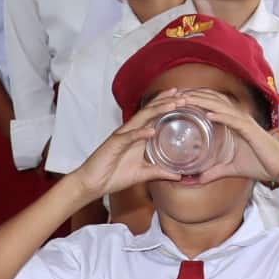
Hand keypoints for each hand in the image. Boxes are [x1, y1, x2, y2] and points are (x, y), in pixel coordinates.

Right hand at [71, 101, 185, 198]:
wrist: (93, 183)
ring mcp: (122, 136)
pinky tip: (151, 131)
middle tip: (183, 95)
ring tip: (173, 104)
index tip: (184, 99)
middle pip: (150, 111)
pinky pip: (128, 136)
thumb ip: (160, 172)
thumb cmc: (115, 176)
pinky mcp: (114, 144)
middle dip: (166, 101)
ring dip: (158, 110)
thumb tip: (179, 175)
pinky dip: (140, 133)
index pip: (155, 115)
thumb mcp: (143, 174)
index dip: (168, 105)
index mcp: (138, 135)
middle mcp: (131, 131)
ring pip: (141, 118)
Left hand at [180, 89, 278, 186]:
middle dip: (194, 96)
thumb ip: (214, 172)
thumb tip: (197, 179)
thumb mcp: (232, 169)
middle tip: (175, 94)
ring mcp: (245, 123)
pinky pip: (233, 120)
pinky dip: (220, 115)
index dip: (196, 99)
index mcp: (234, 123)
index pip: (212, 105)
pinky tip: (207, 114)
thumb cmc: (261, 165)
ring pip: (221, 106)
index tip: (178, 99)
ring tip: (185, 99)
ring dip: (202, 101)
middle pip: (213, 100)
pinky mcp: (251, 131)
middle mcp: (239, 118)